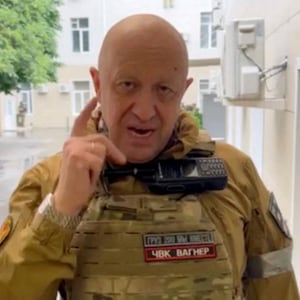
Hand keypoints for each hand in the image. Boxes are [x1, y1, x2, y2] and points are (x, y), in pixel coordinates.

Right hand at [53, 97, 125, 215]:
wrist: (69, 199)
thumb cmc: (80, 182)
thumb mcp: (90, 163)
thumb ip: (96, 151)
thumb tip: (112, 149)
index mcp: (74, 142)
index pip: (81, 121)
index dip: (89, 109)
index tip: (96, 98)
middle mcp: (71, 142)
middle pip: (101, 139)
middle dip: (113, 151)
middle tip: (121, 161)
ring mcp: (73, 148)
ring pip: (101, 149)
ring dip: (101, 164)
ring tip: (90, 174)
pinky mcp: (77, 156)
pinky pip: (99, 160)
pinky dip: (97, 170)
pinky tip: (87, 176)